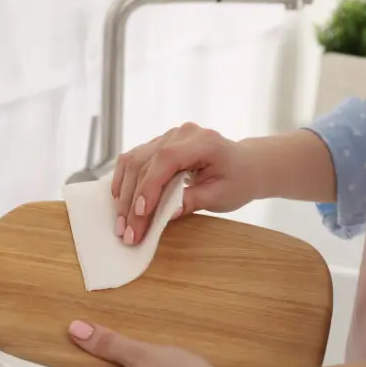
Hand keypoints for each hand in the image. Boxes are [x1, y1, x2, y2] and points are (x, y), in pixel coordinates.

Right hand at [111, 122, 261, 244]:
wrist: (244, 166)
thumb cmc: (237, 181)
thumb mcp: (220, 196)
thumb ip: (192, 201)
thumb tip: (165, 214)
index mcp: (201, 141)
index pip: (166, 160)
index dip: (149, 186)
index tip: (140, 214)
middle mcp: (179, 134)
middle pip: (143, 162)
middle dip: (132, 200)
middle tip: (128, 232)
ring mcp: (165, 138)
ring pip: (132, 162)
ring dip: (123, 194)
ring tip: (121, 223)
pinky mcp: (156, 146)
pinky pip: (132, 162)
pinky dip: (124, 183)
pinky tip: (121, 203)